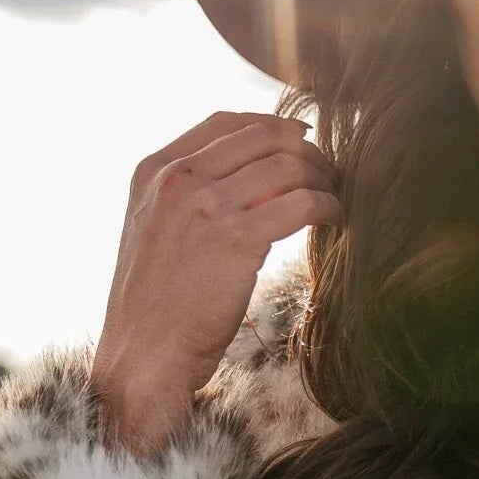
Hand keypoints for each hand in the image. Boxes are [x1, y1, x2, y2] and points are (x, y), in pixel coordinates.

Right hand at [89, 110, 341, 455]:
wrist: (143, 356)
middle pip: (262, 137)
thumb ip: (185, 197)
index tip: (300, 137)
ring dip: (322, 176)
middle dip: (305, 149)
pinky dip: (327, 204)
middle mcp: (178, 179)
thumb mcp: (152, 231)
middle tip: (328, 169)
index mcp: (154, 170)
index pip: (224, 122)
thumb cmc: (155, 306)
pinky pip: (301, 204)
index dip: (270, 124)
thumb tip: (243, 178)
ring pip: (287, 165)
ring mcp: (206, 206)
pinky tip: (335, 216)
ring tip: (335, 193)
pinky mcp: (238, 240)